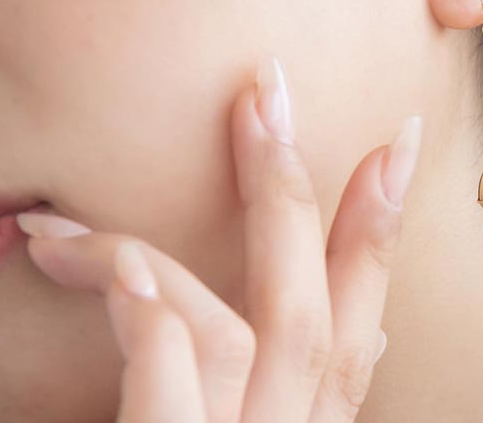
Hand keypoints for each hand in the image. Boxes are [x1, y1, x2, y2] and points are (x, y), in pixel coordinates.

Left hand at [15, 54, 423, 420]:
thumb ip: (266, 390)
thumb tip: (338, 316)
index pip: (355, 329)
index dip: (379, 232)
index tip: (397, 142)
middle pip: (318, 312)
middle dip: (302, 191)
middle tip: (268, 90)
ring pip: (260, 336)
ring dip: (182, 254)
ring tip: (86, 224)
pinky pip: (179, 393)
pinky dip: (157, 325)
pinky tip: (121, 273)